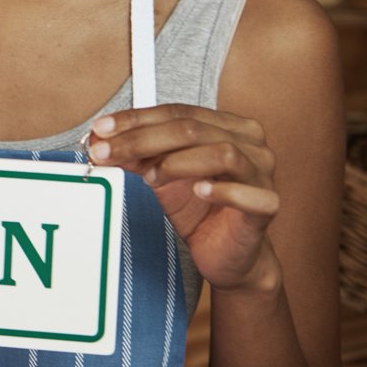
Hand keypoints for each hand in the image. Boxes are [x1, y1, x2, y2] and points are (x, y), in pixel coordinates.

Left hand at [89, 104, 280, 291]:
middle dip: (142, 139)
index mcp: (227, 126)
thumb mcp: (159, 176)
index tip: (101, 129)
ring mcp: (262, 173)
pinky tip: (199, 191)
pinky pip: (250, 193)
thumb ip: (136, 155)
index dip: (136, 119)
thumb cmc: (198, 208)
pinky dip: (221, 190)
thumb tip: (100, 141)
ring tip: (151, 177)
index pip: (177, 111)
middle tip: (108, 152)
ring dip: (178, 162)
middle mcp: (250, 143)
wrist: (226, 255)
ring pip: (223, 152)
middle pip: (192, 129)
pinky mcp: (267, 205)